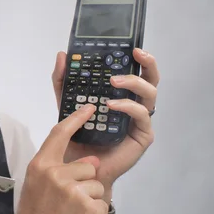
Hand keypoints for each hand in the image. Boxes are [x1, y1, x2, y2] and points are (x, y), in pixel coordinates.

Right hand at [16, 104, 111, 213]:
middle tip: (69, 197)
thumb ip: (58, 166)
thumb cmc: (36, 209)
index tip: (89, 108)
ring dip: (89, 198)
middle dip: (85, 180)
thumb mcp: (37, 181)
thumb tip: (91, 162)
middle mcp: (55, 174)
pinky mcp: (86, 206)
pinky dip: (93, 212)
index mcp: (40, 165)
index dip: (76, 119)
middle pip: (87, 165)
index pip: (59, 134)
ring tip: (73, 209)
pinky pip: (101, 202)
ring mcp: (71, 190)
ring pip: (96, 184)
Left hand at [52, 48, 158, 199]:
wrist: (79, 168)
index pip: (134, 71)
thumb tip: (62, 55)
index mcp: (121, 94)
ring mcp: (140, 119)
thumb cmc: (78, 136)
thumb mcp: (66, 104)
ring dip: (133, 83)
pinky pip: (142, 116)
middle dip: (148, 63)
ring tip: (114, 81)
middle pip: (151, 79)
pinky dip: (128, 106)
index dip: (137, 57)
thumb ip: (63, 81)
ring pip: (150, 94)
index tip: (129, 45)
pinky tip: (112, 105)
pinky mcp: (143, 135)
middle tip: (136, 53)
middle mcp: (134, 104)